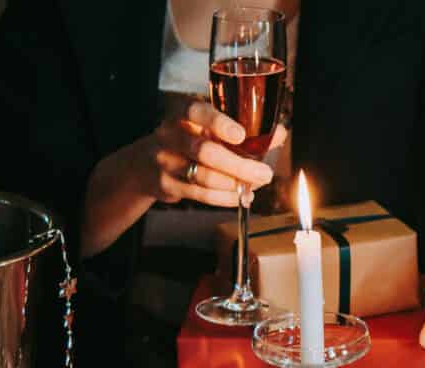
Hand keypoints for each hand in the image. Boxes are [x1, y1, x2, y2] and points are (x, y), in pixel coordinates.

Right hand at [136, 99, 275, 208]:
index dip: (218, 123)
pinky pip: (200, 195)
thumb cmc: (187, 141)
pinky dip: (225, 198)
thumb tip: (279, 133)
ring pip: (203, 177)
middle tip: (264, 173)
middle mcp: (170, 135)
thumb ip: (244, 130)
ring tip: (255, 185)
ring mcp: (165, 161)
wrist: (145, 164)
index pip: (196, 111)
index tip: (240, 134)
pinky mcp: (166, 184)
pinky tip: (241, 196)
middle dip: (239, 165)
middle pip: (205, 151)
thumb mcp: (208, 129)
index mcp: (182, 114)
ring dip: (234, 184)